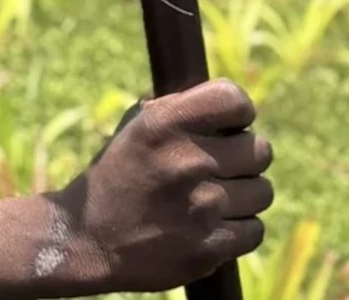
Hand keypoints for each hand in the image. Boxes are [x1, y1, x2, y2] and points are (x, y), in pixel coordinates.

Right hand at [47, 79, 274, 294]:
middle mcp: (185, 161)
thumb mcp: (134, 129)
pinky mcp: (209, 248)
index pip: (235, 101)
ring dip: (243, 195)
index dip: (238, 113)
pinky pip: (255, 230)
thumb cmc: (116, 176)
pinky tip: (212, 226)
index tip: (227, 126)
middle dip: (242, 158)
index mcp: (163, 123)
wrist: (86, 239)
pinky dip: (238, 229)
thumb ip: (178, 111)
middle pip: (259, 150)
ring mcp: (200, 207)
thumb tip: (226, 103)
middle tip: (219, 167)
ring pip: (262, 191)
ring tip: (213, 199)